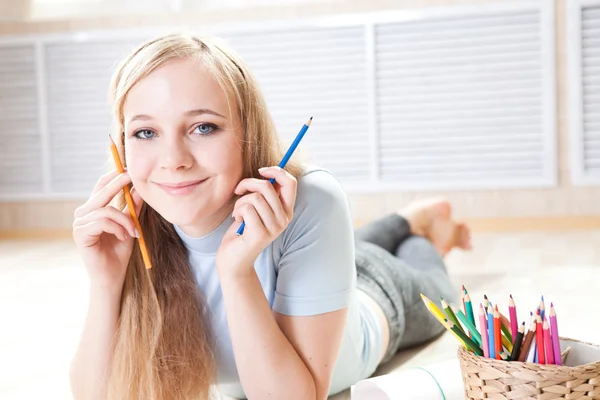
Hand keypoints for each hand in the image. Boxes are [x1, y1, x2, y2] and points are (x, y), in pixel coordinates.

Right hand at [72, 170, 143, 289]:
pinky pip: (102, 222)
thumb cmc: (120, 250)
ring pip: (106, 210)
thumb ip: (132, 208)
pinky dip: (118, 228)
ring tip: (133, 232)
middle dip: (118, 183)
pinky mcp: (80, 234)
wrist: (113, 275)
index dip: (113, 176)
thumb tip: (139, 188)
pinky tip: (124, 237)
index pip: (101, 186)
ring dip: (125, 221)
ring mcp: (79, 223)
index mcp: (94, 209)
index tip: (128, 168)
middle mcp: (84, 213)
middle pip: (101, 193)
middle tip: (131, 176)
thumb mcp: (130, 224)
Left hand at [216, 166, 296, 279]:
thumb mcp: (257, 208)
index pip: (290, 183)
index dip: (276, 171)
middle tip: (239, 191)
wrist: (234, 259)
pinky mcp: (260, 233)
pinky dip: (237, 211)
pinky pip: (247, 208)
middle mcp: (284, 219)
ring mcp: (274, 228)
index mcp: (286, 211)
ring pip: (255, 197)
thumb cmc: (243, 230)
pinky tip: (238, 221)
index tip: (261, 171)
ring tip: (238, 213)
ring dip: (240, 201)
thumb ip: (265, 194)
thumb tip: (267, 172)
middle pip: (267, 186)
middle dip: (248, 184)